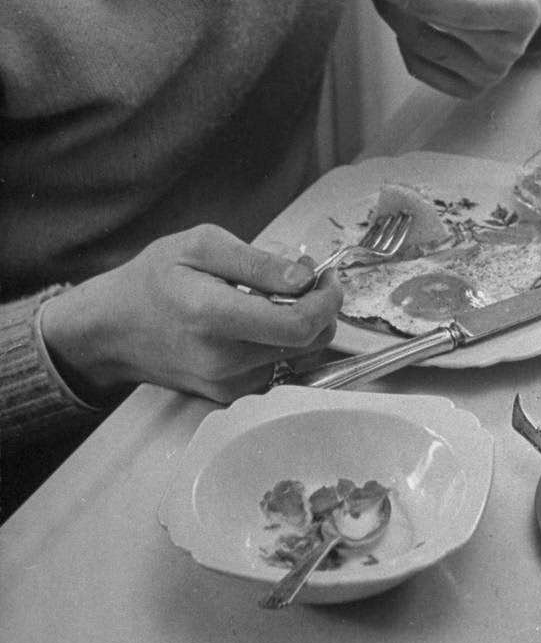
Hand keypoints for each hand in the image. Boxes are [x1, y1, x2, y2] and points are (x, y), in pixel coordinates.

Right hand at [40, 226, 344, 404]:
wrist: (111, 330)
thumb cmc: (153, 279)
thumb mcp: (201, 246)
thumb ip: (258, 262)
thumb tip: (305, 278)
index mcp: (215, 316)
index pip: (299, 325)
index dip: (327, 300)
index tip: (325, 277)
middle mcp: (224, 360)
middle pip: (309, 343)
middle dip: (321, 309)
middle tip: (306, 280)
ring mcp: (227, 385)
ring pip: (298, 357)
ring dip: (302, 326)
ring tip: (274, 298)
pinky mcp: (229, 396)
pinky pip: (278, 369)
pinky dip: (281, 344)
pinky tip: (258, 323)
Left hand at [351, 0, 540, 97]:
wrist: (521, 12)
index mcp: (519, 13)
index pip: (467, 13)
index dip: (427, 3)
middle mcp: (507, 52)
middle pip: (434, 35)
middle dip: (393, 4)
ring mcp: (487, 76)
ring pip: (420, 52)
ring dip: (392, 18)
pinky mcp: (468, 90)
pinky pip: (419, 68)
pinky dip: (403, 42)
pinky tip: (404, 19)